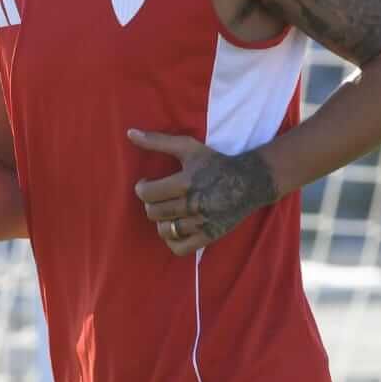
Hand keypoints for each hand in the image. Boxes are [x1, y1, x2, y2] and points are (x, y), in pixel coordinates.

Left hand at [128, 129, 278, 254]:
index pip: (147, 193)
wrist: (250, 182)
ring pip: (164, 231)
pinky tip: (175, 228)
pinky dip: (172, 241)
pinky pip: (180, 248)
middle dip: (151, 204)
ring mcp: (201, 223)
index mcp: (186, 182)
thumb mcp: (188, 147)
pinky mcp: (209, 236)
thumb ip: (158, 141)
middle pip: (154, 212)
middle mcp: (193, 204)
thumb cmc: (216, 162)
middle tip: (157, 197)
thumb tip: (130, 132)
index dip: (141, 188)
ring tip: (167, 211)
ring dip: (161, 220)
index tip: (146, 184)